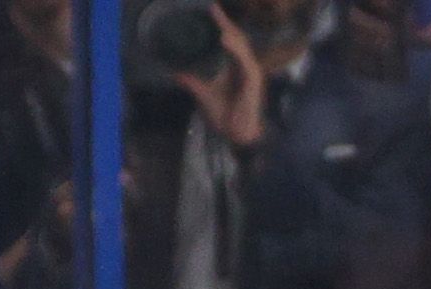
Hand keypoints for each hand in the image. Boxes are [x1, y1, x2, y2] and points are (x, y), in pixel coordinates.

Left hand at [172, 6, 264, 148]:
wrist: (236, 134)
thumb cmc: (224, 116)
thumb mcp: (204, 95)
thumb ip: (193, 83)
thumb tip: (177, 73)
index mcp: (234, 66)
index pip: (228, 40)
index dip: (221, 25)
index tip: (211, 11)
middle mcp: (244, 65)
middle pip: (236, 38)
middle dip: (225, 23)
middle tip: (213, 8)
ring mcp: (250, 71)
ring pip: (241, 46)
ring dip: (230, 32)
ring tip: (218, 22)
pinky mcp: (253, 80)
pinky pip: (244, 60)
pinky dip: (235, 49)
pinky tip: (225, 40)